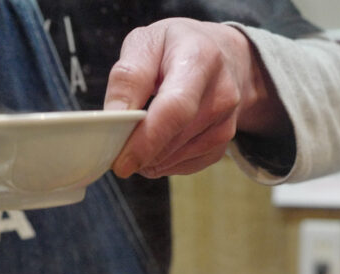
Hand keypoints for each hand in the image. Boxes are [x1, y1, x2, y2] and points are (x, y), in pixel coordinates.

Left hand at [104, 18, 289, 178]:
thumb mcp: (147, 42)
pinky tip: (158, 141)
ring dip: (149, 157)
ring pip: (175, 158)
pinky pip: (183, 166)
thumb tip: (114, 117)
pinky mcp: (222, 145)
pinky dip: (163, 161)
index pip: (175, 109)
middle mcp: (221, 94)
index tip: (121, 161)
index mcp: (200, 59)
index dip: (146, 140)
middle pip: (173, 139)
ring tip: (138, 134)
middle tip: (116, 147)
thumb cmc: (178, 47)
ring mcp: (225, 123)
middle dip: (139, 151)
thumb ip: (128, 76)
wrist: (224, 57)